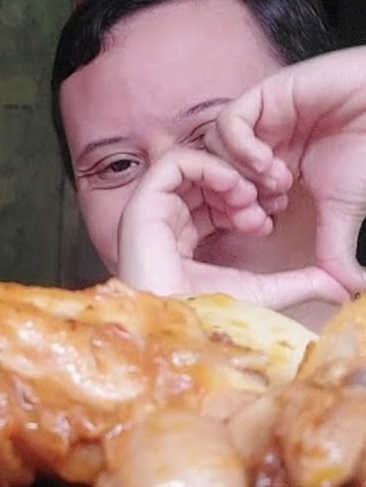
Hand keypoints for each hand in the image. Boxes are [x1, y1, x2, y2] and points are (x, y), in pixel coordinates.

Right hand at [117, 146, 348, 309]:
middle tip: (266, 202)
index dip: (245, 201)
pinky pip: (174, 163)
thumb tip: (344, 287)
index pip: (213, 201)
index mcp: (183, 238)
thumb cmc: (207, 314)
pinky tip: (231, 186)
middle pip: (204, 180)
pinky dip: (207, 166)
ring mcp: (152, 211)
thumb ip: (302, 282)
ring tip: (249, 196)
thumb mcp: (265, 289)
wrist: (176, 323)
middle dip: (241, 184)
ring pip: (191, 165)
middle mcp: (165, 220)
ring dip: (227, 173)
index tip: (270, 217)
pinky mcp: (142, 203)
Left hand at [207, 45, 365, 294]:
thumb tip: (348, 293)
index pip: (225, 194)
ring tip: (275, 185)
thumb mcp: (341, 210)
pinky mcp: (262, 97)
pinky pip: (229, 123)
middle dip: (230, 201)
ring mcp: (257, 121)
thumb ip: (333, 249)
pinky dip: (242, 147)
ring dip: (238, 174)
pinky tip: (269, 161)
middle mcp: (256, 144)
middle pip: (213, 174)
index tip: (262, 228)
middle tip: (257, 215)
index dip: (236, 215)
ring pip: (215, 150)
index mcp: (266, 169)